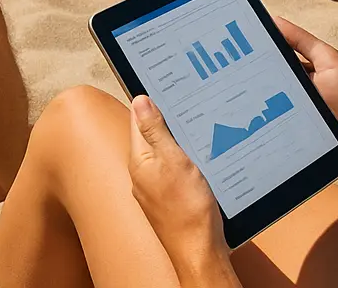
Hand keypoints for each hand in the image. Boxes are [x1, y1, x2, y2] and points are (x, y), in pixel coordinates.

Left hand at [127, 96, 231, 277]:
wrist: (199, 252)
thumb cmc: (187, 209)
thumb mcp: (173, 161)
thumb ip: (155, 131)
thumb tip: (139, 100)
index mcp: (138, 160)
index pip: (138, 120)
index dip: (150, 102)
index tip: (165, 86)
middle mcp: (142, 174)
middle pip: (150, 136)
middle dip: (166, 120)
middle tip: (186, 103)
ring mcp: (154, 188)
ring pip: (164, 153)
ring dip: (177, 140)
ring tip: (195, 127)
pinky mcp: (169, 199)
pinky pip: (173, 171)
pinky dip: (184, 160)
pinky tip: (199, 158)